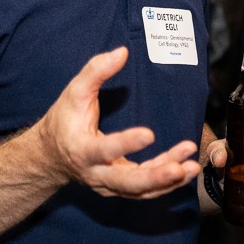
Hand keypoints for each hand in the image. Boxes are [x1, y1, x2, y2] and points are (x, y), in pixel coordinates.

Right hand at [35, 47, 200, 198]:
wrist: (51, 155)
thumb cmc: (64, 120)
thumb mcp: (74, 92)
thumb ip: (96, 71)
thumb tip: (122, 52)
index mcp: (81, 150)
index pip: (104, 150)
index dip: (126, 144)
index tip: (149, 134)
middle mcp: (95, 173)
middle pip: (126, 182)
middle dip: (154, 177)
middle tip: (178, 168)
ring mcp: (109, 184)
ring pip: (140, 190)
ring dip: (167, 181)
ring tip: (192, 166)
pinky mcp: (120, 188)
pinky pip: (145, 191)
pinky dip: (167, 184)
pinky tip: (186, 171)